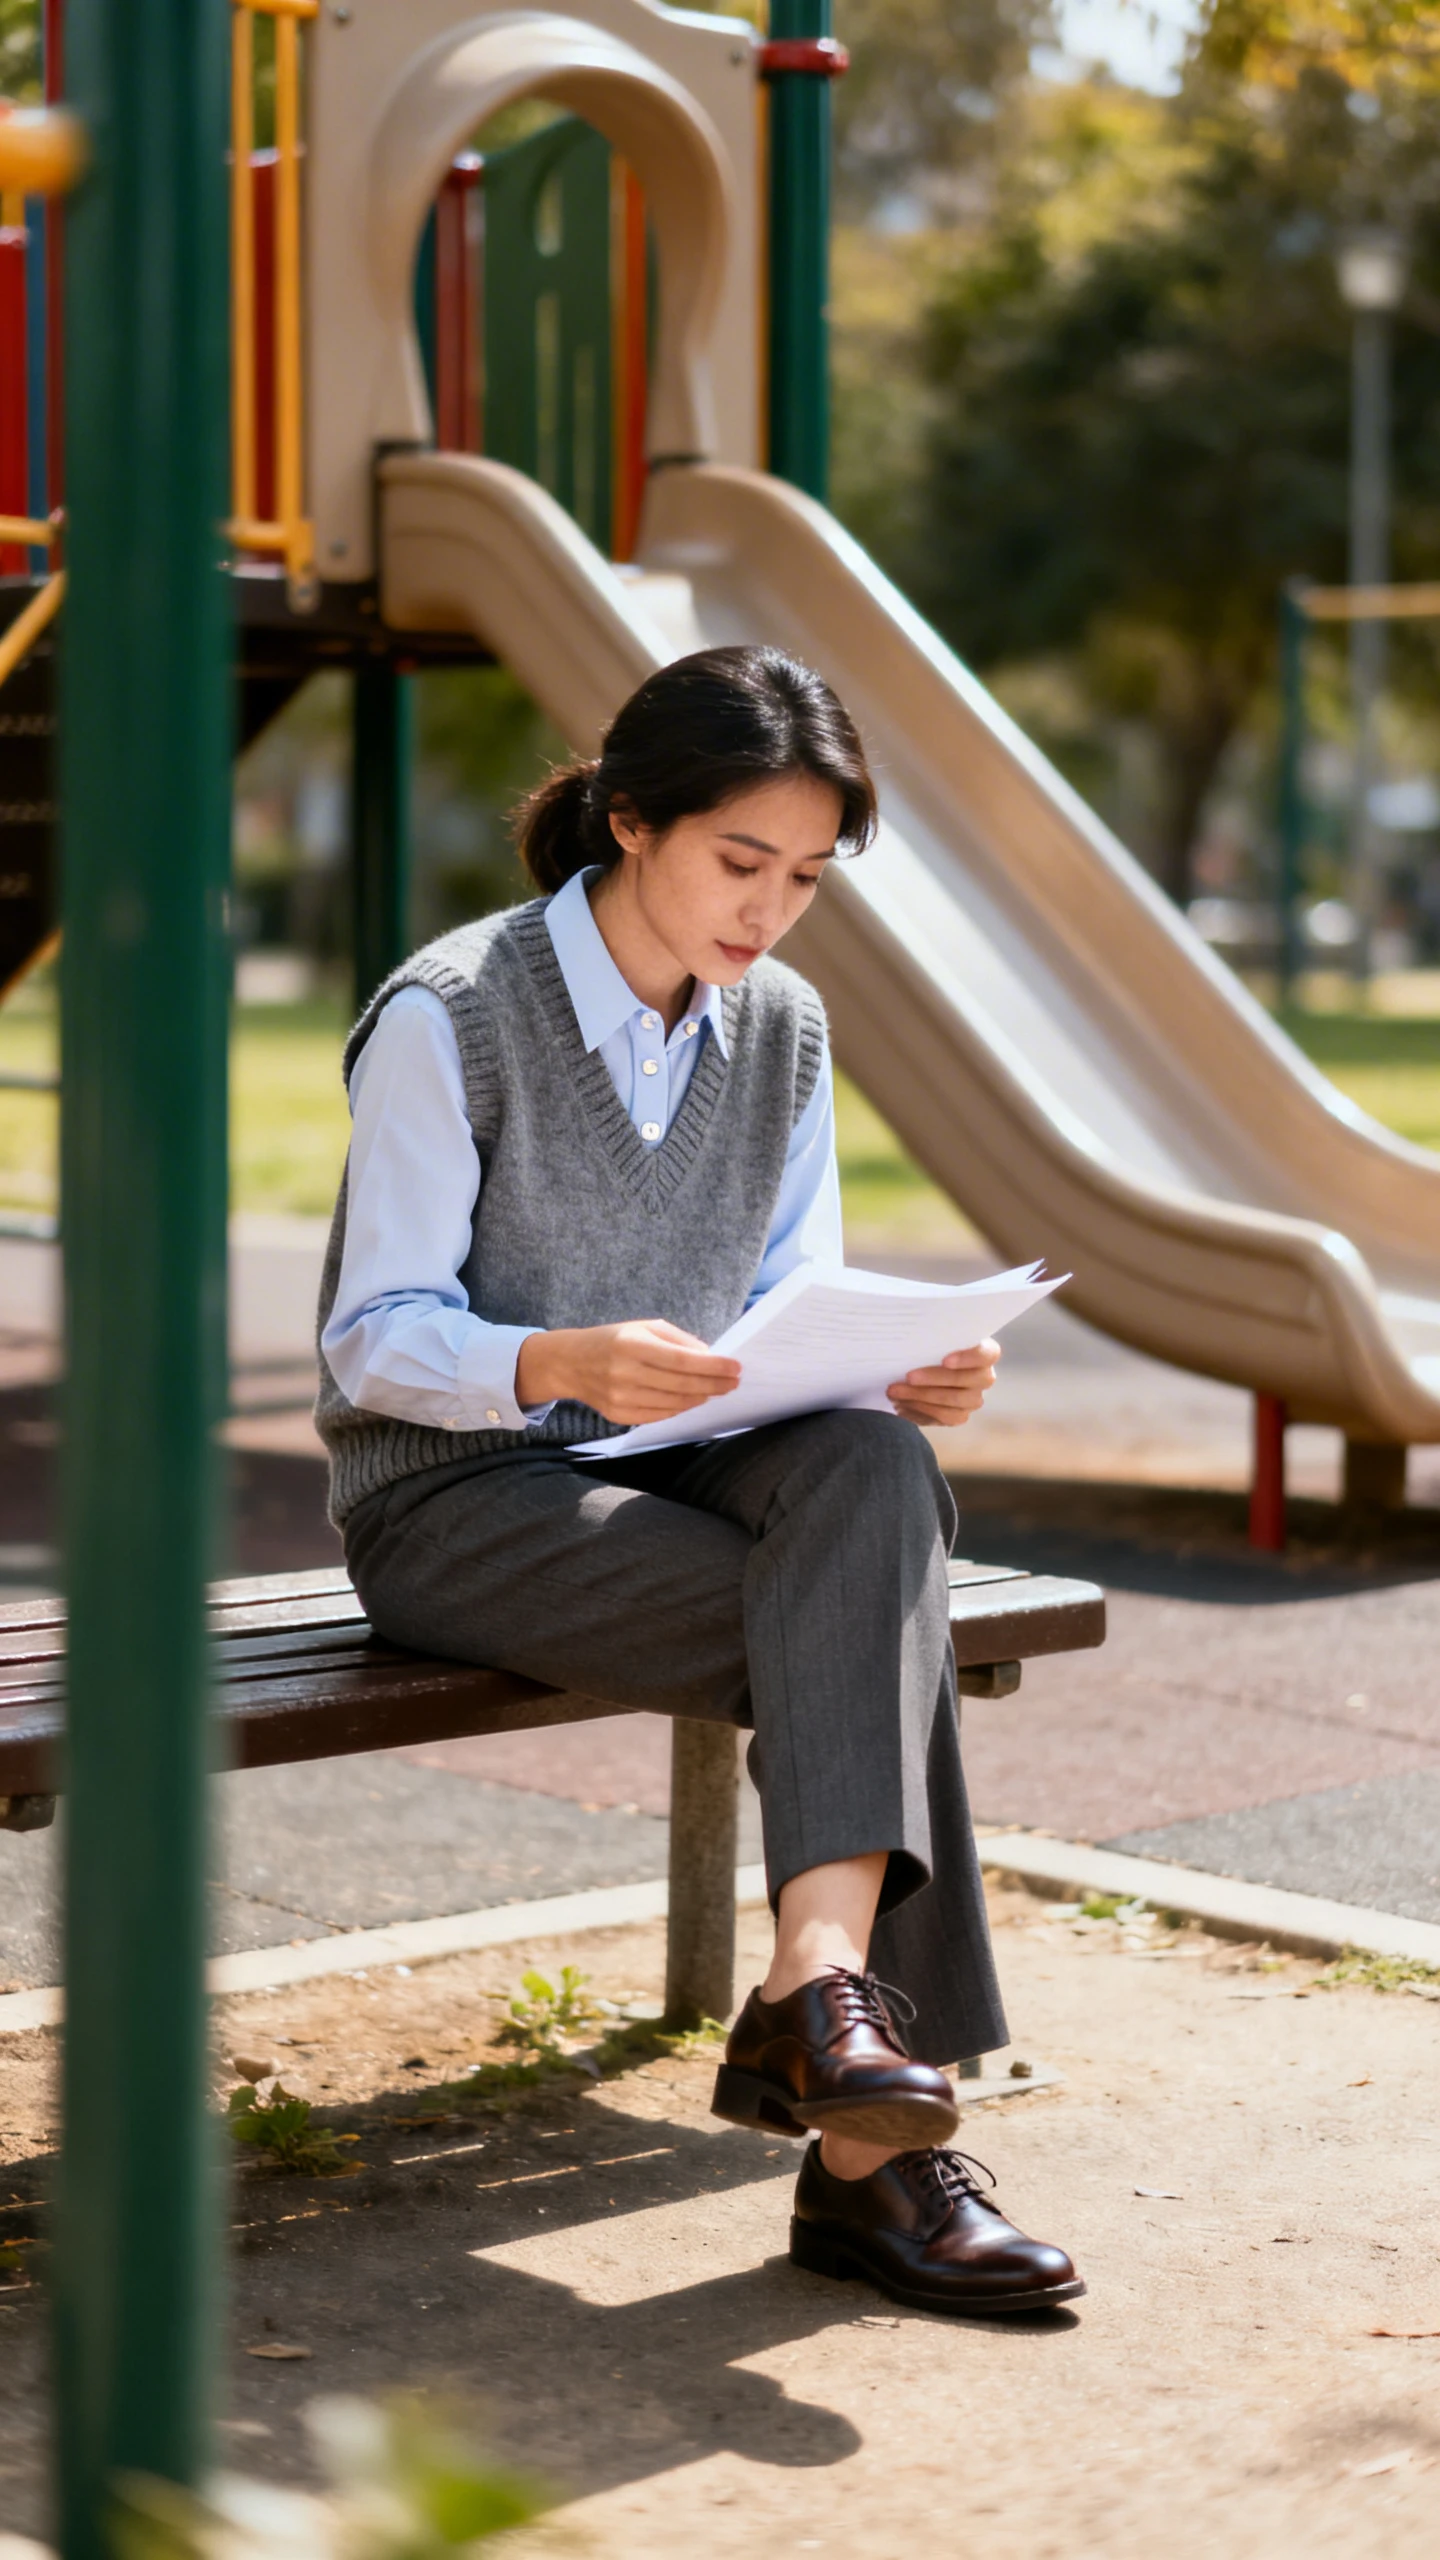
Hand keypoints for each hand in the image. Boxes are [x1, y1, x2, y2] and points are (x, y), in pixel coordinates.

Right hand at [515, 1319, 741, 1425]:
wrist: (570, 1363)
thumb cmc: (613, 1340)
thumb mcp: (643, 1327)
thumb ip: (677, 1340)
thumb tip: (710, 1356)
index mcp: (631, 1345)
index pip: (681, 1360)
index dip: (712, 1366)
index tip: (735, 1367)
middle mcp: (625, 1373)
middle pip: (681, 1385)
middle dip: (714, 1384)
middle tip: (734, 1382)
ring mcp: (621, 1397)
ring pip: (673, 1403)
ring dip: (700, 1397)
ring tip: (717, 1390)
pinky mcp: (618, 1415)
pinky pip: (659, 1415)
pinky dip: (680, 1408)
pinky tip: (692, 1399)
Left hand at [886, 1338, 999, 1427]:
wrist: (918, 1372)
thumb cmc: (927, 1349)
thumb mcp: (930, 1340)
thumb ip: (930, 1338)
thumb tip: (911, 1339)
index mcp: (983, 1352)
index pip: (987, 1354)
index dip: (969, 1358)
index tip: (945, 1360)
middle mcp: (984, 1377)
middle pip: (969, 1380)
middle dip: (935, 1378)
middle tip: (908, 1376)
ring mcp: (974, 1398)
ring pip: (955, 1400)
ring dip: (921, 1396)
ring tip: (895, 1391)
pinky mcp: (960, 1415)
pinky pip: (945, 1416)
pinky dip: (920, 1409)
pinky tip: (901, 1403)